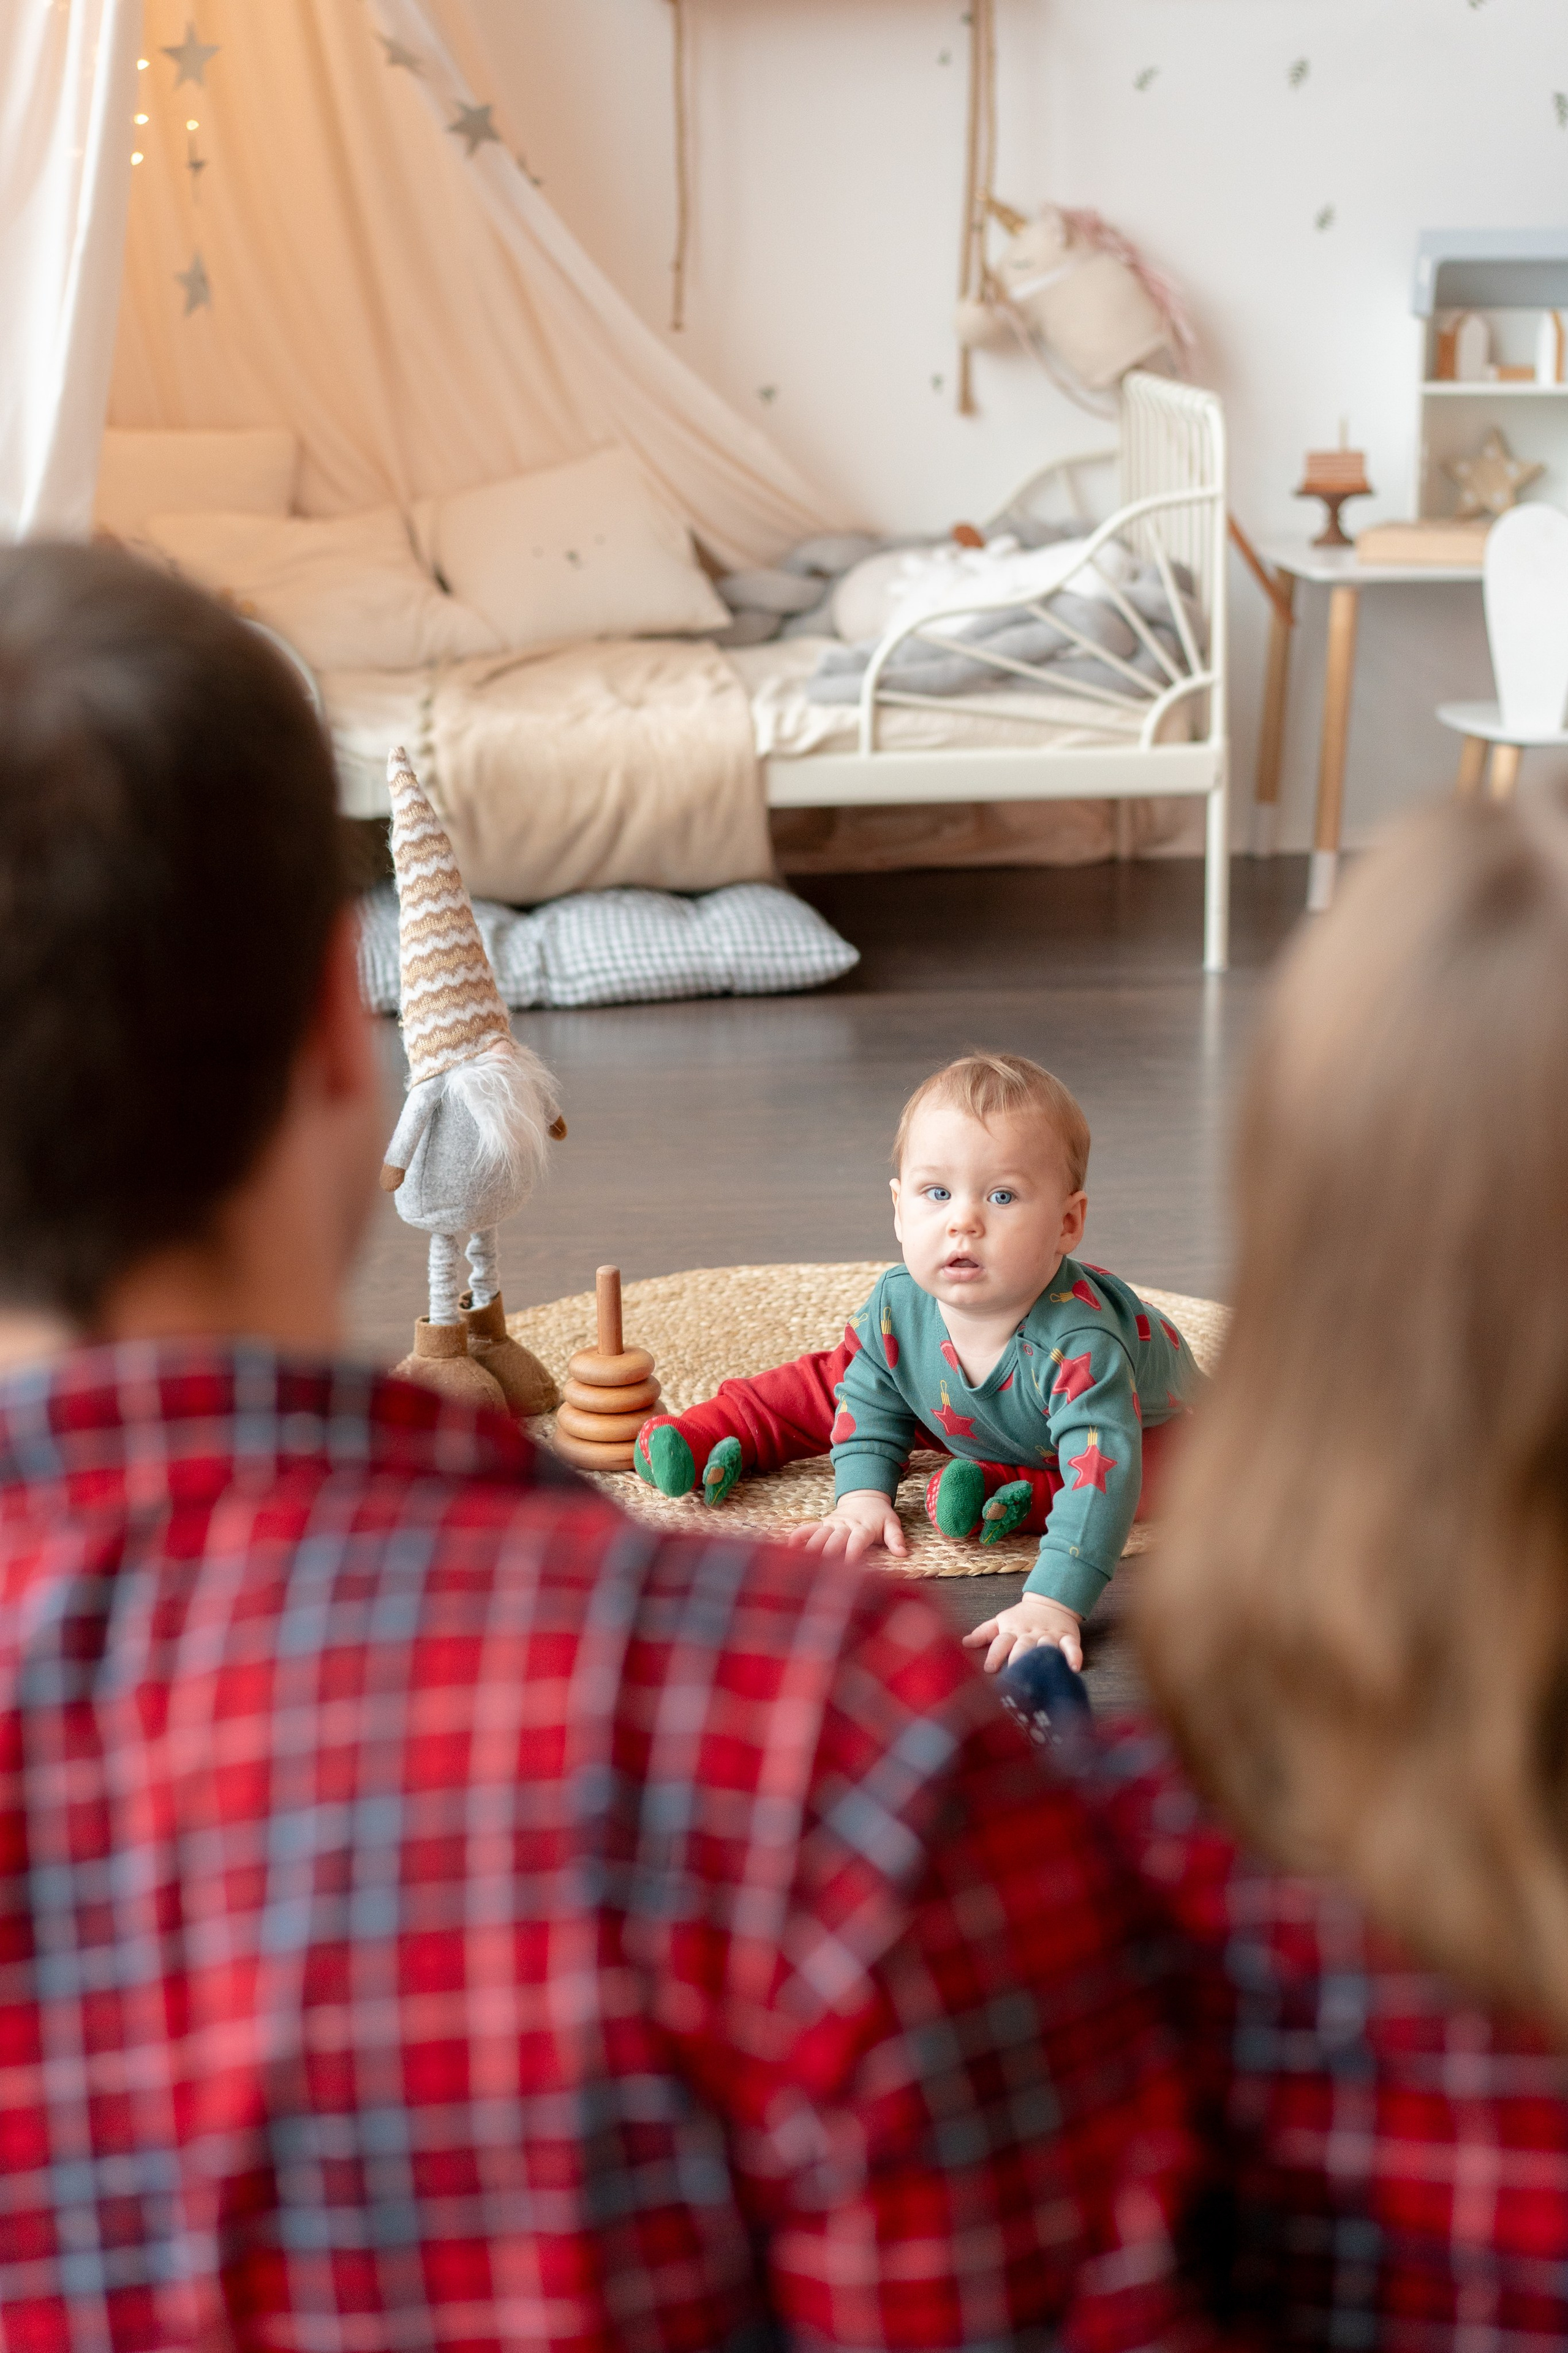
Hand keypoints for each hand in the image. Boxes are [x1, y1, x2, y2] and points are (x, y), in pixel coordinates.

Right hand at [787, 1488, 907, 1563]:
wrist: (865, 1496)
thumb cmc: (880, 1515)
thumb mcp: (892, 1523)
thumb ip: (896, 1538)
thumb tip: (903, 1553)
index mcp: (863, 1527)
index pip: (857, 1540)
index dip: (852, 1552)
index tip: (849, 1565)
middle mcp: (846, 1525)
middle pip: (835, 1539)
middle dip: (829, 1553)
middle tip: (822, 1569)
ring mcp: (833, 1524)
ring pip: (820, 1535)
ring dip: (812, 1547)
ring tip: (802, 1561)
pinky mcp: (824, 1524)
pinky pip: (809, 1528)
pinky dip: (799, 1535)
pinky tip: (788, 1545)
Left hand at [964, 1592, 1082, 1674]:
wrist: (1051, 1602)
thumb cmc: (1022, 1617)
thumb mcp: (1002, 1621)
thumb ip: (984, 1633)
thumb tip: (964, 1642)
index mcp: (1012, 1631)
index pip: (1001, 1642)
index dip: (995, 1654)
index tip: (989, 1668)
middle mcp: (1030, 1634)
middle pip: (1023, 1646)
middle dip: (1018, 1659)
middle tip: (1015, 1676)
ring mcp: (1049, 1635)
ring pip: (1046, 1646)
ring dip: (1044, 1656)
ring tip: (1043, 1670)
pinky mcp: (1067, 1637)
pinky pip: (1071, 1646)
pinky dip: (1073, 1656)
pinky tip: (1073, 1667)